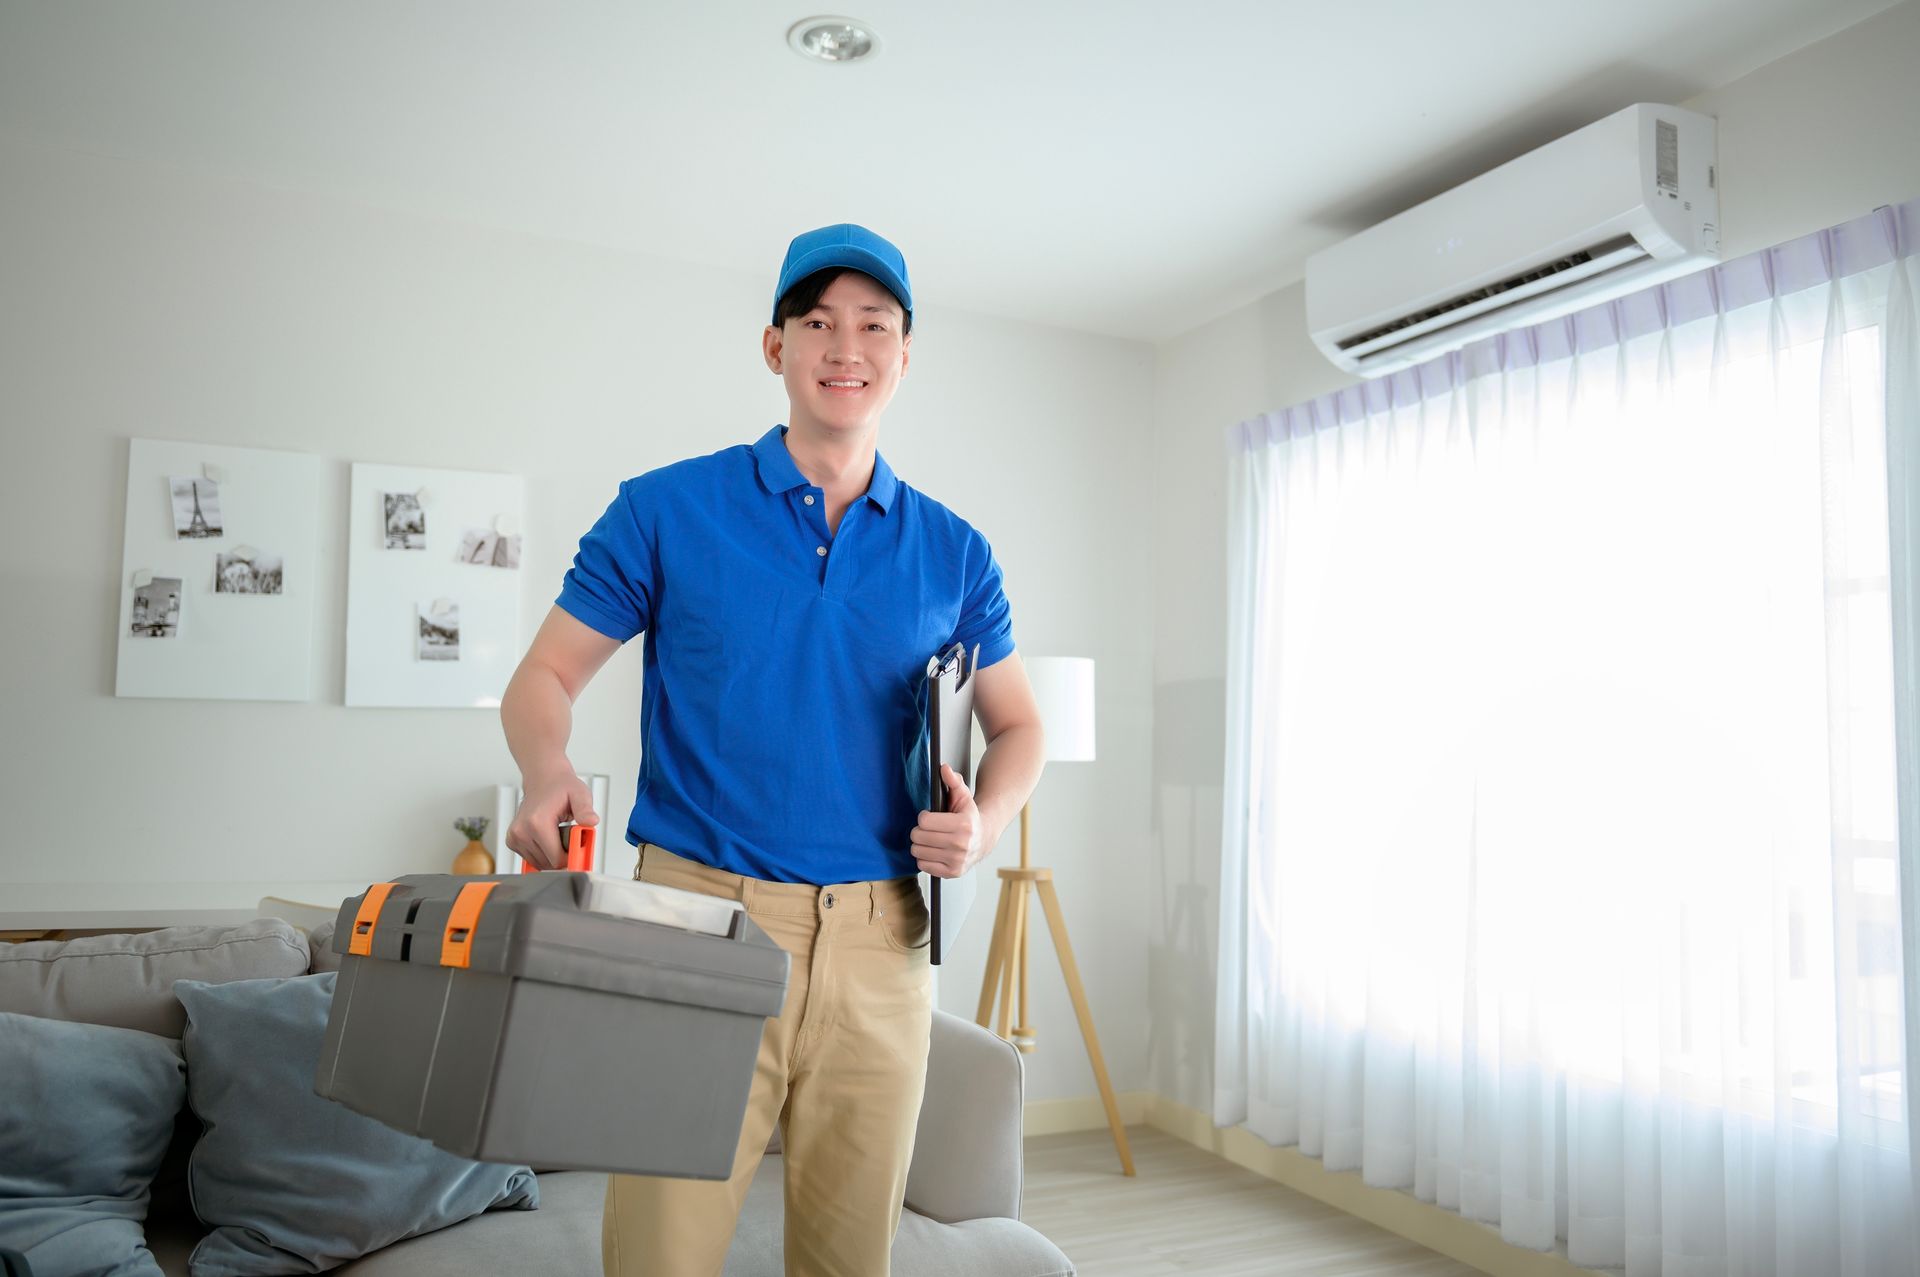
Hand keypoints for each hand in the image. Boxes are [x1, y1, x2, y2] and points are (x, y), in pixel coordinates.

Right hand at [505, 765, 597, 870]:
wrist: (543, 780)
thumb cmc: (561, 787)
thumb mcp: (580, 794)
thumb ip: (585, 810)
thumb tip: (591, 821)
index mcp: (537, 822)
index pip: (556, 859)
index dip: (572, 857)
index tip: (579, 848)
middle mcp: (522, 831)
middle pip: (549, 864)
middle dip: (564, 855)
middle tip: (571, 837)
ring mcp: (515, 837)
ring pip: (540, 864)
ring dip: (553, 855)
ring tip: (559, 834)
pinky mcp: (512, 841)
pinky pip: (532, 859)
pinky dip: (543, 853)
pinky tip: (549, 837)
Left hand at [912, 764, 983, 878]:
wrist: (984, 838)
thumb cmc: (969, 817)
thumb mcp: (963, 796)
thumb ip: (953, 781)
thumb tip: (944, 768)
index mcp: (964, 825)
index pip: (925, 822)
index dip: (924, 817)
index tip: (929, 816)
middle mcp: (961, 845)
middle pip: (918, 837)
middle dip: (919, 830)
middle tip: (928, 829)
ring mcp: (957, 860)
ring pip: (918, 851)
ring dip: (920, 844)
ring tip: (930, 839)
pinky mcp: (952, 872)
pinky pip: (923, 865)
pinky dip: (924, 858)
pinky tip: (934, 850)